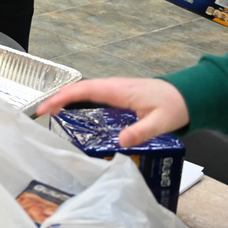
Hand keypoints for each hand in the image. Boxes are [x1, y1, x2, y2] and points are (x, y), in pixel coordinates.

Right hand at [37, 77, 189, 147]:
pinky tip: (74, 113)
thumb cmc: (173, 105)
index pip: (83, 90)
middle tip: (40, 113)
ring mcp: (114, 90)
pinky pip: (92, 96)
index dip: (62, 97)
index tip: (46, 107)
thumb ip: (141, 131)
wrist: (187, 95)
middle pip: (78, 89)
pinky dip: (77, 101)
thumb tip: (121, 141)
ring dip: (66, 99)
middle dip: (57, 98)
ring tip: (50, 113)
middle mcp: (112, 87)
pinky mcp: (117, 95)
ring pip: (84, 92)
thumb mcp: (160, 122)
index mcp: (118, 90)